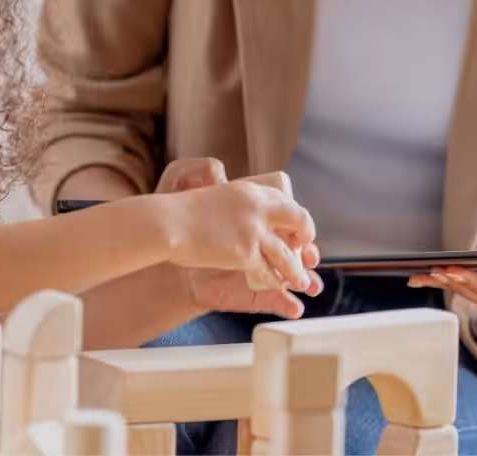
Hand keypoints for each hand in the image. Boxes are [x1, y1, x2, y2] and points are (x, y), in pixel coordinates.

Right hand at [162, 181, 315, 293]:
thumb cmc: (182, 213)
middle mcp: (258, 208)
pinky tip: (277, 286)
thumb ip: (238, 205)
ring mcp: (254, 231)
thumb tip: (250, 214)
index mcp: (250, 191)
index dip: (294, 217)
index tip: (295, 228)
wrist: (168, 224)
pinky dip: (275, 281)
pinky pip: (269, 271)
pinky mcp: (246, 253)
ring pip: (287, 254)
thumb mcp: (216, 196)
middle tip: (308, 251)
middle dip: (307, 237)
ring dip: (296, 270)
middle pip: (298, 220)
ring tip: (302, 281)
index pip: (284, 201)